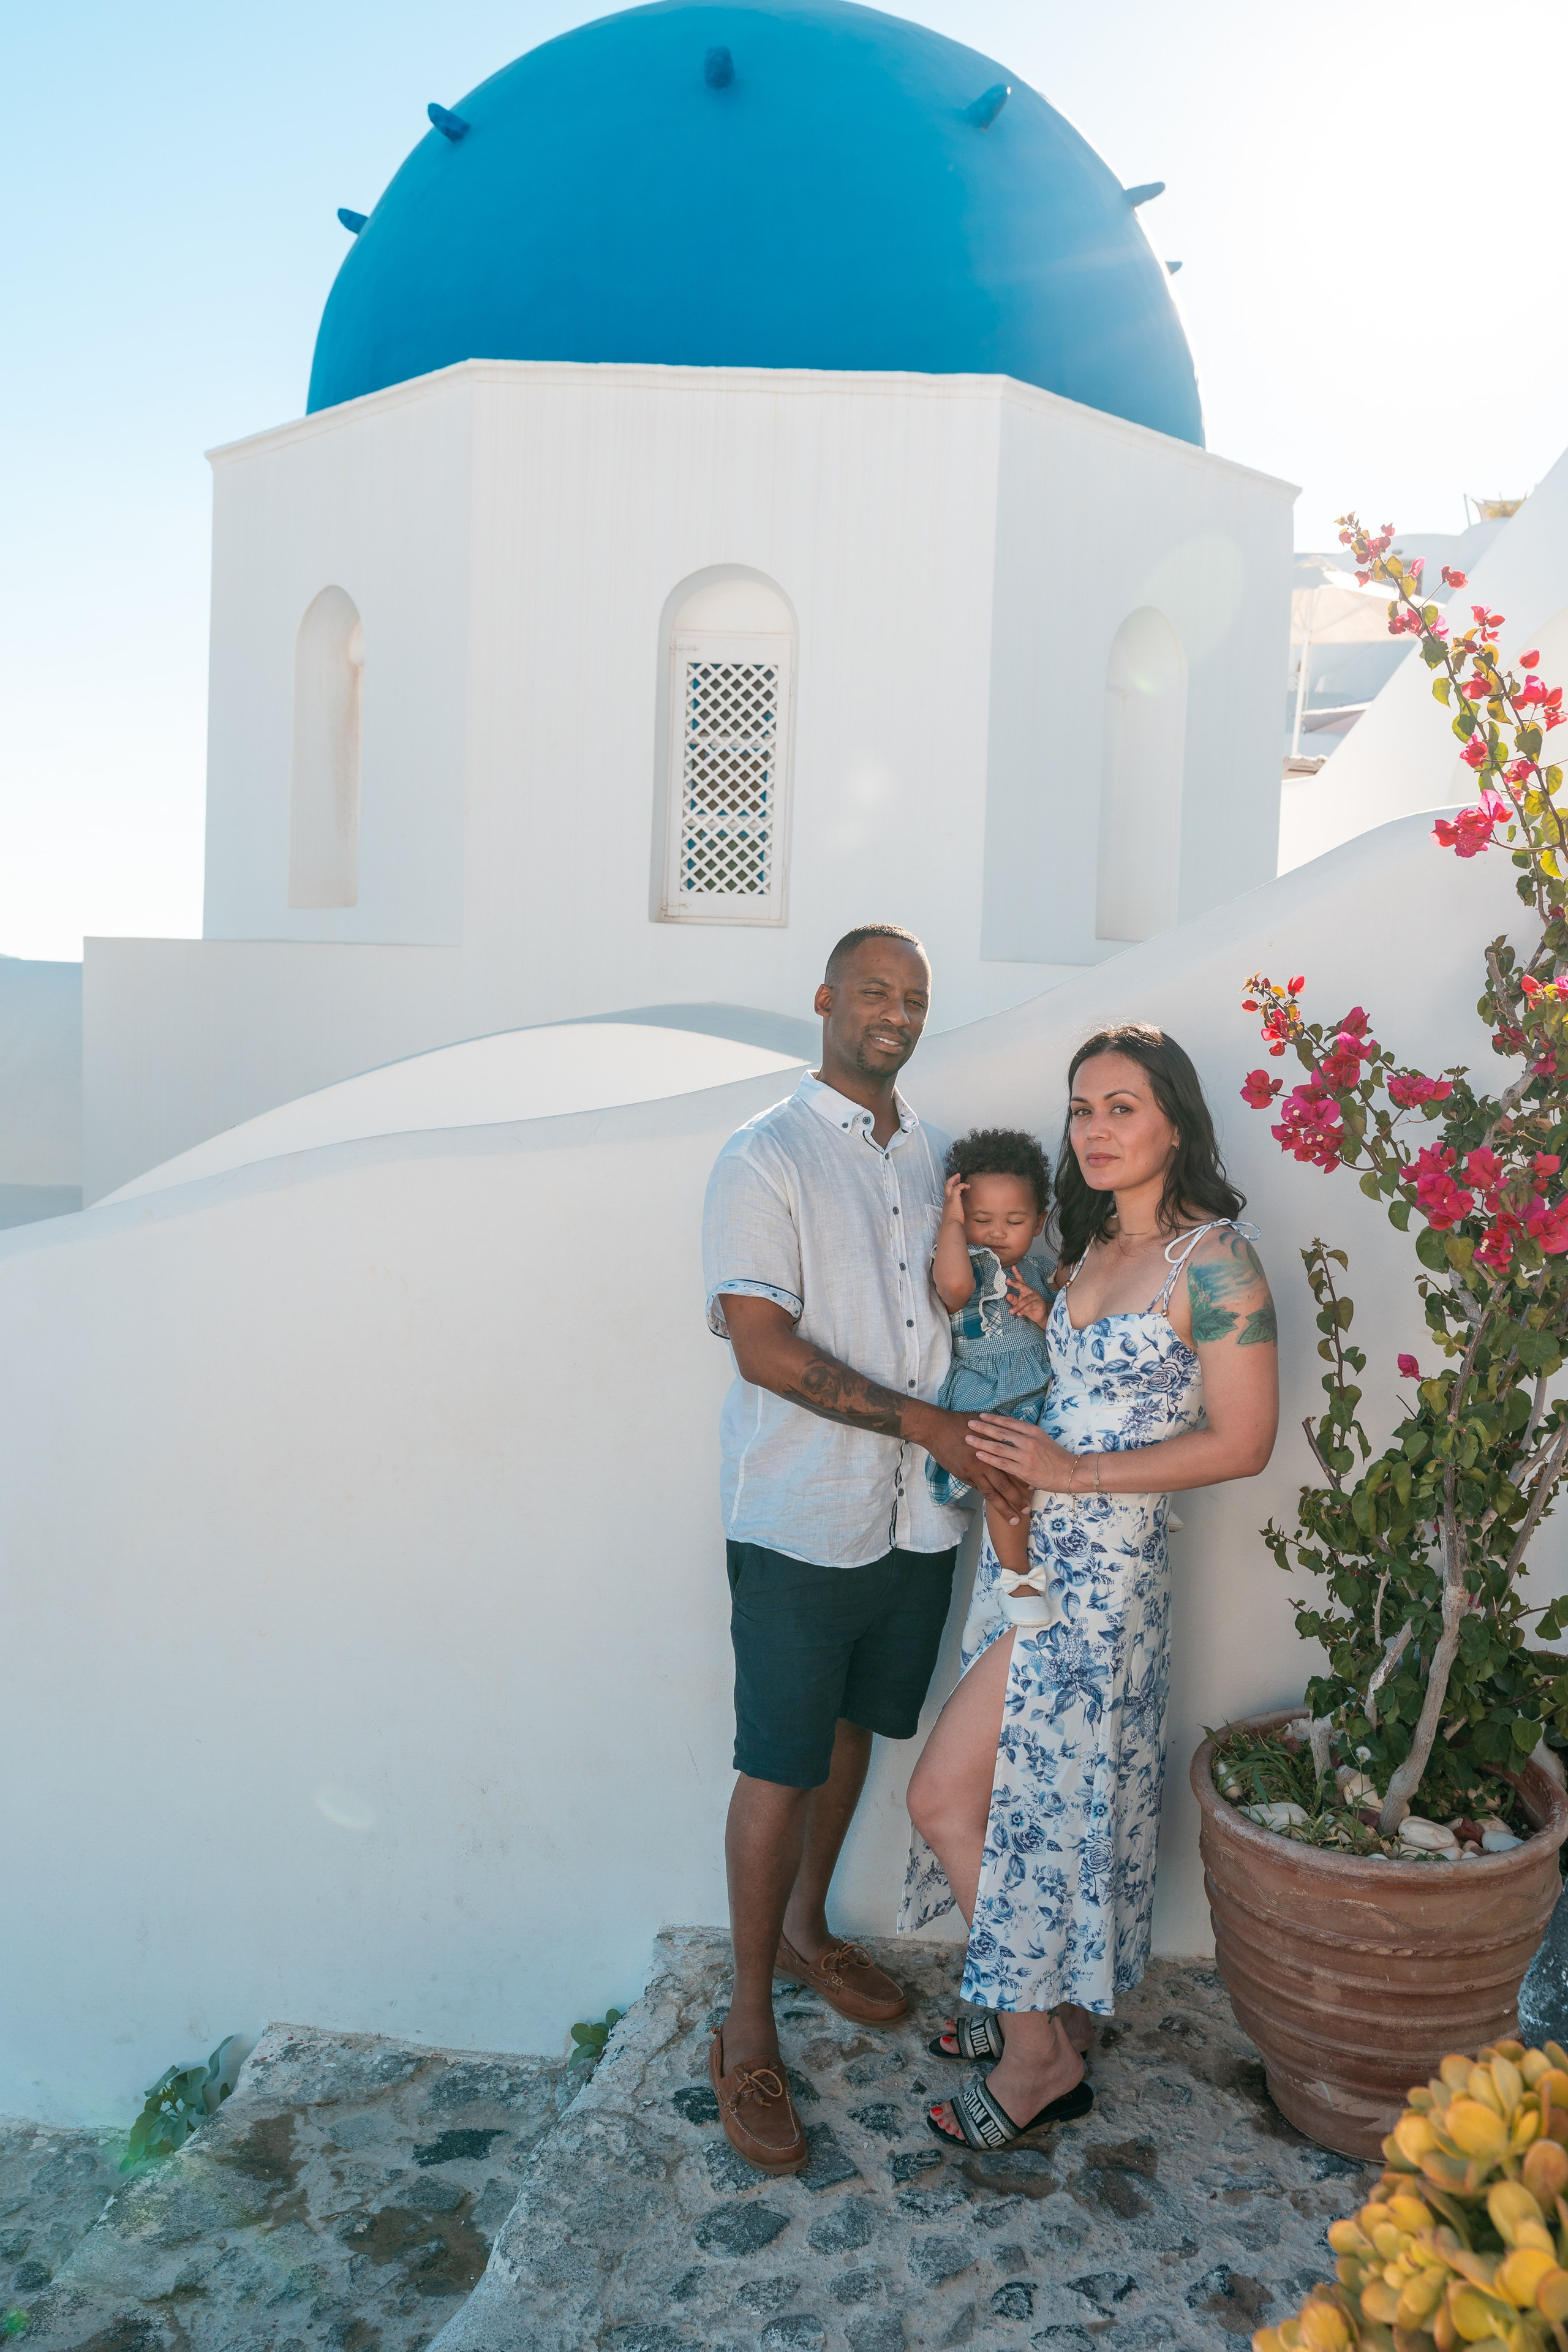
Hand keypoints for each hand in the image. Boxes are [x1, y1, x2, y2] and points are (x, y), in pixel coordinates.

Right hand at [909, 1402, 1030, 1523]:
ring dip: (1004, 1509)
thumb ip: (997, 1432)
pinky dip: (987, 1496)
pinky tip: (994, 1504)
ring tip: (1014, 1521)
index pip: (1013, 1467)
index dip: (1024, 1479)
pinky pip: (978, 1489)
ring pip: (992, 1494)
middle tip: (1027, 1511)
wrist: (938, 1429)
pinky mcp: (963, 1476)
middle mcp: (985, 1462)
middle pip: (1005, 1485)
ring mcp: (973, 1472)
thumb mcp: (985, 1423)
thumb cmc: (961, 1422)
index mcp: (994, 1448)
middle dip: (1017, 1500)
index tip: (1034, 1488)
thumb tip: (1009, 1435)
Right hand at [941, 1172, 969, 1226]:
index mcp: (947, 1203)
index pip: (948, 1191)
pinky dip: (962, 1185)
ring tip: (960, 1176)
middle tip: (957, 1176)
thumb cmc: (954, 1222)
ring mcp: (949, 1198)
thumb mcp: (956, 1214)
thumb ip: (958, 1210)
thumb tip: (963, 1211)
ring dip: (955, 1179)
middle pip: (946, 1185)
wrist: (951, 1224)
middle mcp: (947, 1199)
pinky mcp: (953, 1198)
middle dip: (952, 1179)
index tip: (957, 1183)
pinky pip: (957, 1187)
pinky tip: (967, 1186)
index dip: (952, 1186)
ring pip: (949, 1184)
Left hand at [967, 1413, 1078, 1491]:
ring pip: (998, 1447)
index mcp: (1033, 1431)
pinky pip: (1002, 1463)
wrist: (1071, 1473)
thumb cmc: (1057, 1457)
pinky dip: (989, 1458)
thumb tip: (1010, 1431)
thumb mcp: (1043, 1440)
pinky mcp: (1023, 1470)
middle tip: (969, 1423)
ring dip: (981, 1442)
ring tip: (968, 1438)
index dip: (994, 1418)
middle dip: (983, 1427)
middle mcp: (1028, 1441)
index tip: (981, 1415)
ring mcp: (1025, 1456)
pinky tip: (978, 1454)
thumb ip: (1027, 1436)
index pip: (1009, 1422)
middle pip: (1001, 1432)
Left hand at [1005, 1270, 1047, 1326]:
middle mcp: (1030, 1291)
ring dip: (1017, 1306)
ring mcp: (1035, 1297)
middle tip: (1008, 1280)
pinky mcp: (1039, 1303)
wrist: (1041, 1315)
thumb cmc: (1028, 1308)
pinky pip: (1030, 1306)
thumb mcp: (1019, 1304)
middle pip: (1023, 1286)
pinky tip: (1018, 1313)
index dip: (1017, 1274)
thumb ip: (1013, 1299)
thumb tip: (1007, 1295)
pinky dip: (1023, 1310)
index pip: (1021, 1280)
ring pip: (1025, 1300)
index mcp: (1025, 1289)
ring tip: (1011, 1311)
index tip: (1013, 1267)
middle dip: (1015, 1283)